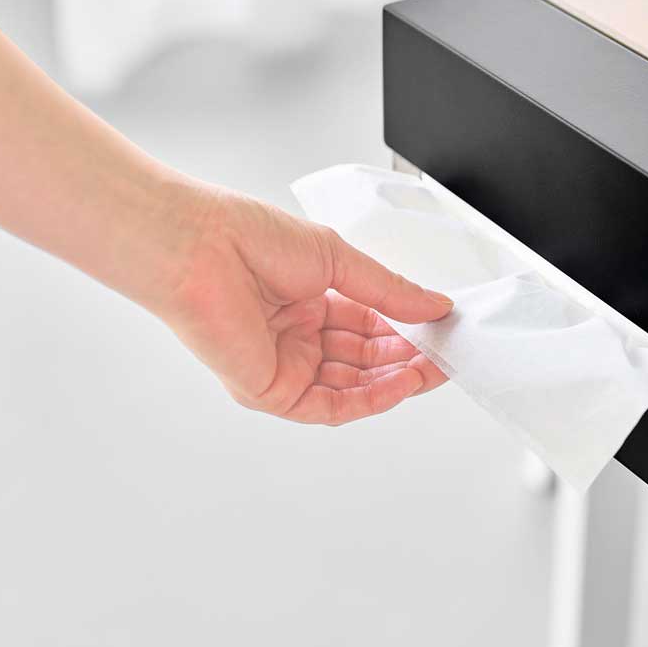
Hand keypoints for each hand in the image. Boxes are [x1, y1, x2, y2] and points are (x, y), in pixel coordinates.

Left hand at [157, 186, 451, 423]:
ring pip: (353, 388)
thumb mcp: (338, 260)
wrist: (200, 248)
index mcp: (308, 303)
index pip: (370, 328)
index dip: (409, 331)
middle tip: (447, 354)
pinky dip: (368, 400)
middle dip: (409, 359)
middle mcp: (296, 338)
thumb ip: (389, 290)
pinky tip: (399, 384)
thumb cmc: (249, 239)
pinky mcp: (271, 391)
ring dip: (396, 381)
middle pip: (365, 362)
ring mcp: (285, 366)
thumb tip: (435, 306)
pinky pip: (329, 407)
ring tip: (433, 369)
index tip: (444, 329)